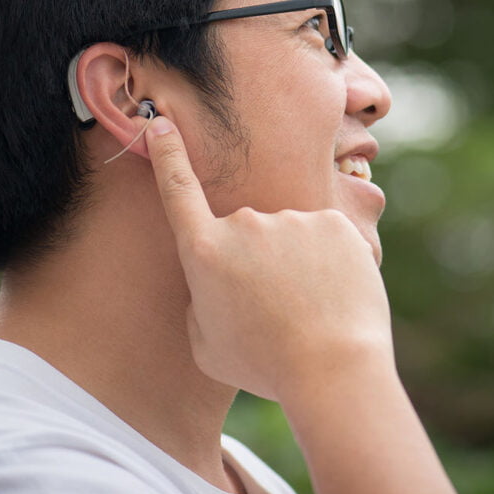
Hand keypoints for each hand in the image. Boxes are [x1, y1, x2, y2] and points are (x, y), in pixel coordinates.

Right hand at [145, 116, 393, 400]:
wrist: (334, 371)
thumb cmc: (264, 365)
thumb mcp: (205, 343)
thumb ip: (200, 300)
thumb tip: (213, 279)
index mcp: (205, 250)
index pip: (177, 188)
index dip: (166, 154)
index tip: (159, 122)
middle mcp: (243, 223)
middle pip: (243, 232)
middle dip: (254, 261)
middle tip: (273, 308)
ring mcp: (289, 219)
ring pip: (285, 235)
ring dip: (292, 262)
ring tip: (307, 308)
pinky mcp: (331, 221)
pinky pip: (321, 235)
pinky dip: (326, 260)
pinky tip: (332, 293)